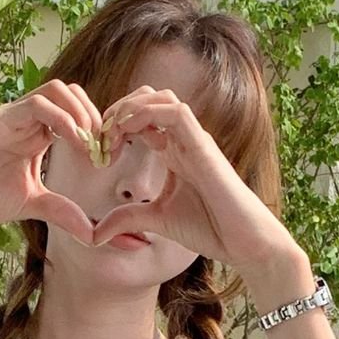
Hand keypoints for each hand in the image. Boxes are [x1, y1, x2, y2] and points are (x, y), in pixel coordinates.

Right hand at [0, 81, 102, 244]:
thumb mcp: (30, 204)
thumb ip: (61, 211)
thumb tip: (93, 233)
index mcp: (36, 133)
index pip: (76, 112)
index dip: (97, 130)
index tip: (108, 158)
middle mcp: (26, 119)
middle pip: (72, 92)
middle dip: (95, 117)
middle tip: (103, 150)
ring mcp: (11, 116)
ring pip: (57, 90)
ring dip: (81, 114)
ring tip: (89, 147)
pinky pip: (37, 105)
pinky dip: (62, 119)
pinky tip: (72, 144)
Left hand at [88, 86, 295, 271]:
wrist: (244, 241)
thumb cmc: (210, 228)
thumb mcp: (156, 220)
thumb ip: (126, 218)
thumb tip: (94, 234)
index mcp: (173, 151)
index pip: (140, 118)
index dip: (114, 127)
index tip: (98, 152)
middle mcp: (183, 139)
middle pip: (148, 98)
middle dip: (118, 110)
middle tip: (101, 139)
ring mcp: (194, 139)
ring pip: (161, 97)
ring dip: (130, 108)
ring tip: (112, 134)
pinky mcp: (204, 146)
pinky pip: (176, 112)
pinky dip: (148, 113)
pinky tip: (129, 133)